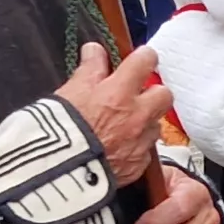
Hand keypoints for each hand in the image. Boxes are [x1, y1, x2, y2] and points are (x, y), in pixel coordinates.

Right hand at [57, 44, 171, 186]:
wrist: (58, 174)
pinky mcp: (138, 166)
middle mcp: (137, 116)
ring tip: (122, 126)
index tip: (139, 60)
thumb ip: (88, 69)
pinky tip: (118, 149)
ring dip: (145, 123)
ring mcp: (140, 142)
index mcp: (119, 92)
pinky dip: (136, 148)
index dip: (143, 58)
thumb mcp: (69, 92)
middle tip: (137, 96)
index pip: (146, 60)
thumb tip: (95, 50)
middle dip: (154, 92)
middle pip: (164, 94)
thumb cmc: (59, 131)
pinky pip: (146, 152)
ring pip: (156, 125)